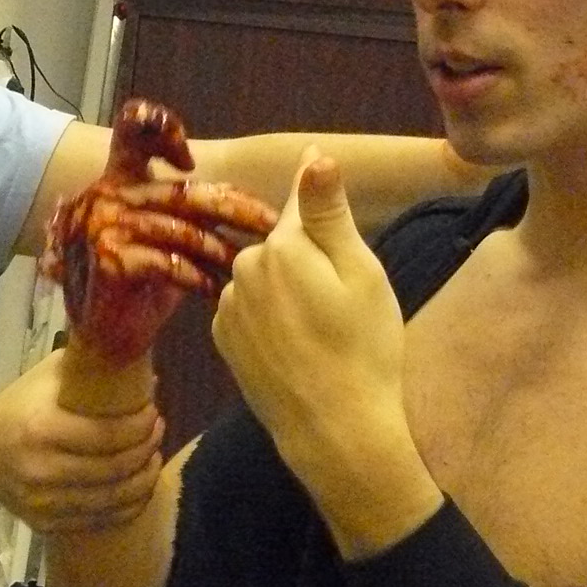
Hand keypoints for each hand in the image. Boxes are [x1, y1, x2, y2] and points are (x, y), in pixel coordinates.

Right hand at [0, 349, 164, 533]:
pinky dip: (129, 504)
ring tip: (153, 457)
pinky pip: (102, 521)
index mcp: (42, 429)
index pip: (108, 435)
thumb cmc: (15, 407)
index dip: (140, 426)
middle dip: (147, 449)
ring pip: (115, 499)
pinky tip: (138, 486)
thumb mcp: (46, 377)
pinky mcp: (47, 523)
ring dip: (144, 478)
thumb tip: (148, 377)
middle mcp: (44, 470)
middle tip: (157, 431)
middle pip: (116, 469)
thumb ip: (92, 369)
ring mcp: (45, 502)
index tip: (153, 413)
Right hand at [42, 99, 278, 368]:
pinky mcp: (110, 260)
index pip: (134, 128)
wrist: (105, 336)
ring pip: (183, 229)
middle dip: (236, 209)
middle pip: (184, 190)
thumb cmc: (144, 281)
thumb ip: (191, 205)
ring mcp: (103, 225)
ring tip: (256, 264)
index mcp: (118, 175)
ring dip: (224, 250)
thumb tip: (257, 196)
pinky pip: (169, 263)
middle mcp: (106, 193)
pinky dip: (199, 278)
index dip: (164, 130)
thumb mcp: (166, 232)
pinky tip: (220, 290)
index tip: (188, 162)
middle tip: (273, 225)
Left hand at [214, 153, 432, 546]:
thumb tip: (314, 157)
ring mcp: (228, 306)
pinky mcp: (223, 340)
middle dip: (308, 258)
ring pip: (264, 278)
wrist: (334, 430)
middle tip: (345, 299)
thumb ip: (330, 213)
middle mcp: (243, 269)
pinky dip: (270, 318)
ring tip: (322, 329)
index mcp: (281, 246)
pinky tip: (296, 345)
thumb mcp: (361, 273)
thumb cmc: (363, 350)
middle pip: (282, 244)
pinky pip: (250, 309)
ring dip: (287, 289)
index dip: (317, 194)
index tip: (316, 163)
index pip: (300, 204)